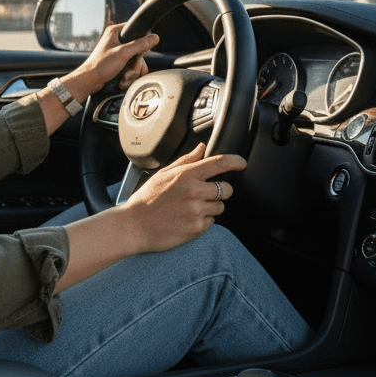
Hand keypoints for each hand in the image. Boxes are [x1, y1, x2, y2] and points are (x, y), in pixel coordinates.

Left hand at [63, 23, 157, 99]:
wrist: (89, 81)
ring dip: (133, 71)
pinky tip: (122, 79)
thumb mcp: (123, 53)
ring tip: (125, 76)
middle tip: (130, 69)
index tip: (140, 52)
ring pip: (136, 60)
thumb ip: (140, 44)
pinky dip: (129, 75)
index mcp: (115, 32)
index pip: (136, 29)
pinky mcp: (118, 63)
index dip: (141, 41)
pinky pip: (131, 67)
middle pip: (139, 48)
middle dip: (136, 63)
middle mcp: (117, 40)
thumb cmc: (100, 66)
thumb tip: (155, 37)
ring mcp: (118, 52)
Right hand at [112, 143, 246, 253]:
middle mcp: (193, 192)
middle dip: (221, 191)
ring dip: (211, 207)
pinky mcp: (196, 228)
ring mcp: (196, 211)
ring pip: (220, 207)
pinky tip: (186, 219)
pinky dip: (203, 221)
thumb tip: (201, 148)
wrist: (133, 226)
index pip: (218, 163)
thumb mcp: (163, 174)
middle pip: (227, 189)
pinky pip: (211, 222)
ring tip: (190, 208)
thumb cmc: (147, 199)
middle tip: (204, 194)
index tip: (242, 163)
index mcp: (185, 175)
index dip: (235, 161)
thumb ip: (185, 161)